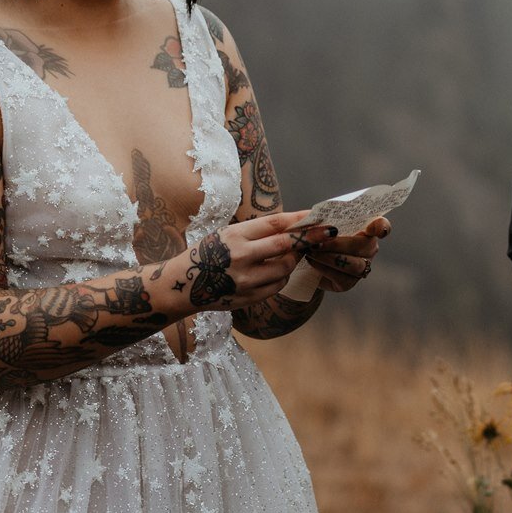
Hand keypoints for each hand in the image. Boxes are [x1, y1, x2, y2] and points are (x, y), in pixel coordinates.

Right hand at [170, 211, 334, 310]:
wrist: (184, 285)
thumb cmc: (209, 254)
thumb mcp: (227, 234)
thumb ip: (257, 232)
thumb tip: (294, 226)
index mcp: (236, 235)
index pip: (275, 224)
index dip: (300, 219)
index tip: (318, 215)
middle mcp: (241, 257)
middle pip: (285, 245)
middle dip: (310, 238)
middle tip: (327, 232)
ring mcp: (246, 280)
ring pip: (285, 268)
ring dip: (294, 260)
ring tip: (293, 254)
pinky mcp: (249, 297)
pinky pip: (278, 285)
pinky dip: (282, 276)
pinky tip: (277, 271)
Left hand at [298, 215, 390, 293]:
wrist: (301, 257)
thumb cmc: (311, 234)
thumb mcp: (312, 223)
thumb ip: (319, 222)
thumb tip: (324, 227)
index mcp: (363, 227)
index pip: (380, 225)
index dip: (382, 227)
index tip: (377, 230)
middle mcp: (368, 248)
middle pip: (364, 245)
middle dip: (338, 244)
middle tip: (317, 243)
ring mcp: (360, 267)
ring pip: (354, 264)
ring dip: (330, 257)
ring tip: (312, 251)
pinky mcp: (348, 283)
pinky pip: (341, 277)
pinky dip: (324, 268)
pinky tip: (311, 261)